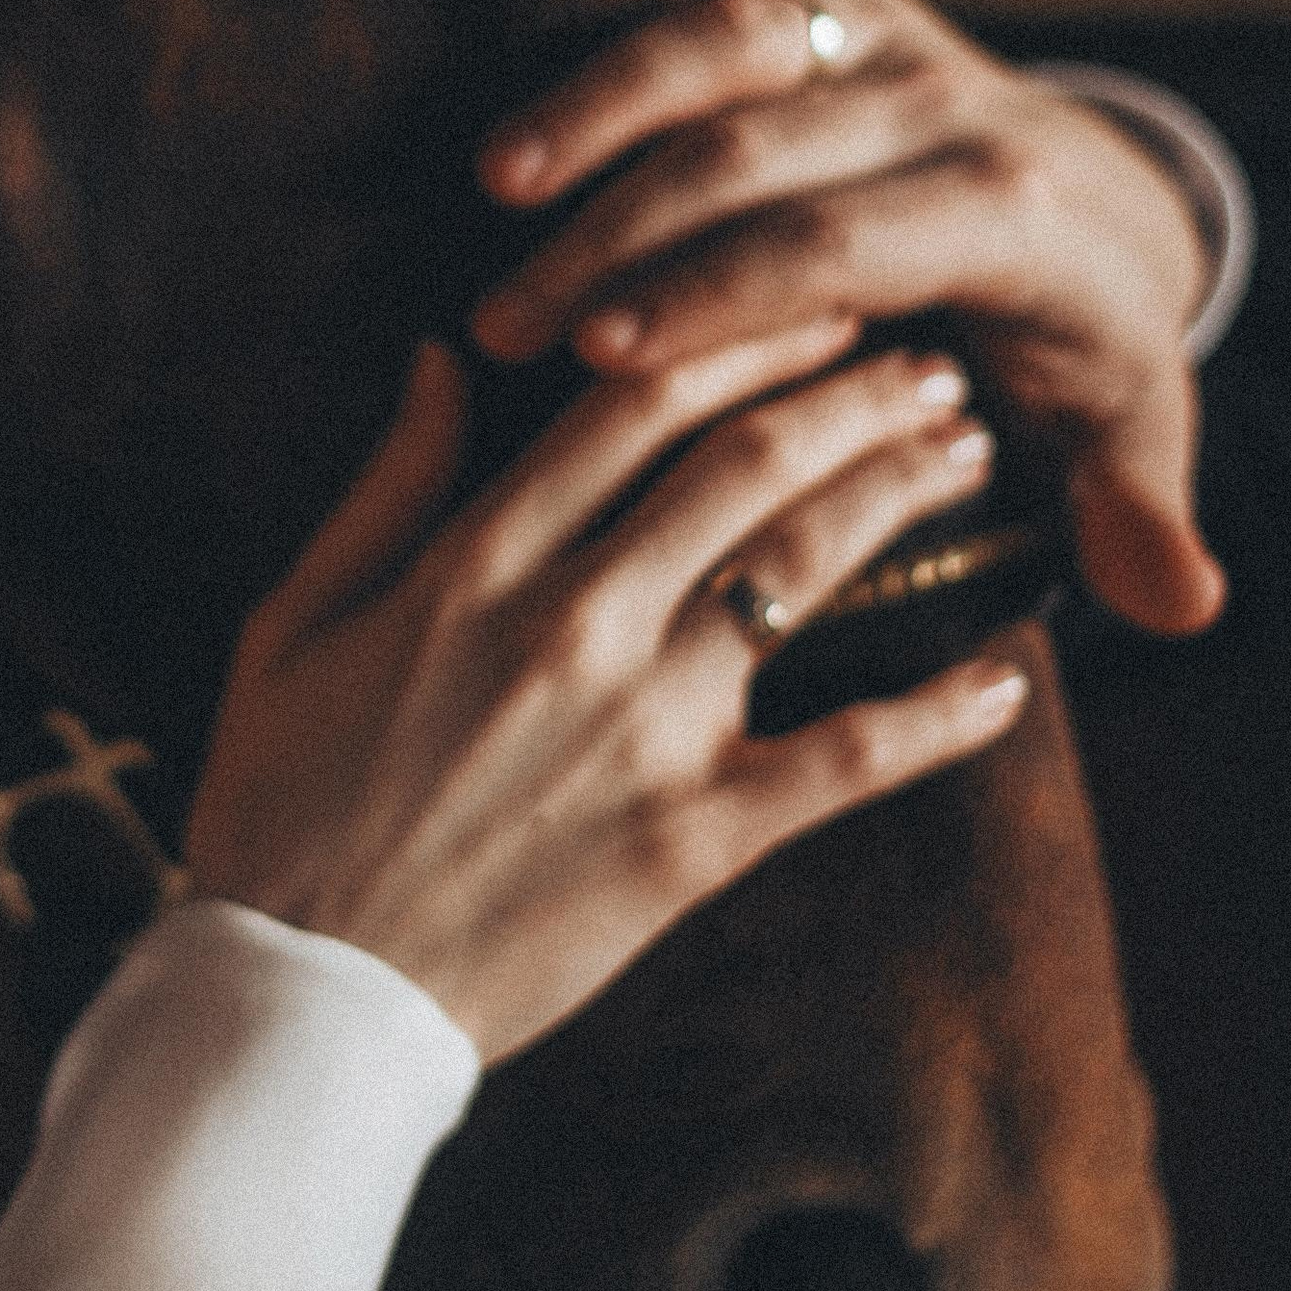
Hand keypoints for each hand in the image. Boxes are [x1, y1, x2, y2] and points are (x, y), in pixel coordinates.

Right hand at [183, 329, 1029, 1064]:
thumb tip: (442, 358)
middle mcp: (576, 621)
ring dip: (898, 494)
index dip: (738, 332)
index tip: (808, 300)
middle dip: (851, 390)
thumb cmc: (281, 798)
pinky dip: (940, 716)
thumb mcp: (300, 617)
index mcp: (476, 561)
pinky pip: (847, 760)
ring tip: (963, 451)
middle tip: (923, 357)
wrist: (306, 991)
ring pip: (802, 569)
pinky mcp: (696, 834)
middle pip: (745, 459)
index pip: (636, 399)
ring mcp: (646, 728)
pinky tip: (1009, 676)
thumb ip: (389, 484)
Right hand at [465, 0, 1225, 636]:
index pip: (836, 249)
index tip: (601, 355)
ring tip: (499, 184)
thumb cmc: (1084, 346)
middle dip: (616, 238)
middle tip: (509, 319)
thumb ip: (1135, 511)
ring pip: (732, 41)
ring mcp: (891, 35)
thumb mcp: (1128, 433)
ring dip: (602, 106)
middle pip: (755, 154)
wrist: (1105, 210)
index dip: (714, 295)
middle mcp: (946, 107)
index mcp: (1007, 218)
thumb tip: (1182, 600)